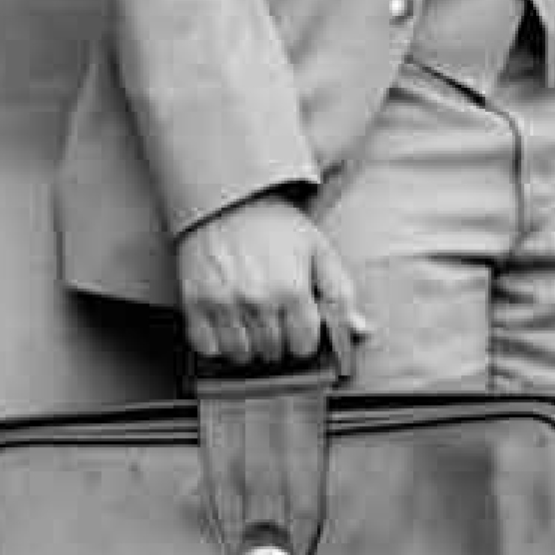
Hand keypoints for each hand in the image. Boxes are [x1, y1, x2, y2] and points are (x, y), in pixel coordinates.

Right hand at [173, 192, 367, 370]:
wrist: (227, 198)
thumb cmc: (275, 225)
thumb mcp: (319, 251)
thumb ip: (340, 295)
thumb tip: (360, 331)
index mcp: (292, 289)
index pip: (302, 347)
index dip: (303, 339)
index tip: (297, 325)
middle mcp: (257, 299)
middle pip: (272, 353)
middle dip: (277, 341)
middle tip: (272, 316)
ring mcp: (222, 303)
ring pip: (240, 355)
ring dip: (247, 345)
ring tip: (249, 319)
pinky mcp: (194, 302)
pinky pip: (207, 348)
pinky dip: (216, 342)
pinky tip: (226, 321)